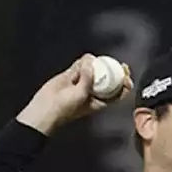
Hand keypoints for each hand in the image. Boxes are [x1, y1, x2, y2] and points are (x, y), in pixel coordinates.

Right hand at [15, 54, 133, 135]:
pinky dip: (82, 62)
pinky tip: (79, 64)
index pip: (119, 92)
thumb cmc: (64, 109)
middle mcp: (94, 91)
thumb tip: (91, 63)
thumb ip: (87, 79)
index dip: (125, 83)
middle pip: (109, 77)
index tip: (126, 74)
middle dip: (113, 68)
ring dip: (94, 64)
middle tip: (116, 63)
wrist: (45, 108)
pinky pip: (81, 64)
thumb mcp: (81, 95)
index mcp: (101, 100)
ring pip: (95, 68)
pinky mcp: (73, 75)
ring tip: (85, 67)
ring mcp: (84, 82)